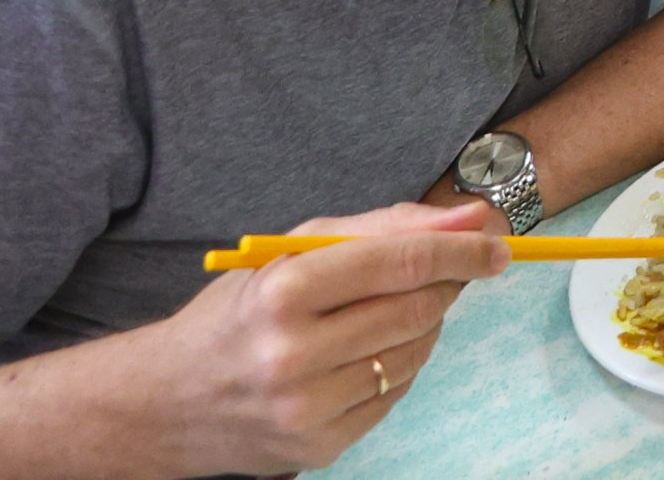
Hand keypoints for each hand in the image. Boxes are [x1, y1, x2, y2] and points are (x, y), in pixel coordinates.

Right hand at [131, 201, 505, 474]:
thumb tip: (473, 217)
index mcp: (284, 293)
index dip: (462, 249)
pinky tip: (367, 352)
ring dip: (425, 325)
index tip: (497, 242)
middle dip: (450, 283)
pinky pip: (395, 394)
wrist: (166, 401)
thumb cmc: (240, 312)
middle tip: (454, 268)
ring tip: (390, 311)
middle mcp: (293, 355)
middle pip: (417, 309)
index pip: (402, 263)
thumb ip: (387, 227)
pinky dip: (399, 365)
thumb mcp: (295, 251)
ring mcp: (307, 408)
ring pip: (414, 353)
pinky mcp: (319, 446)